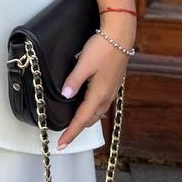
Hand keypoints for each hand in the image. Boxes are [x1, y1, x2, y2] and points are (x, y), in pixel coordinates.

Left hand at [56, 25, 132, 148]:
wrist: (121, 36)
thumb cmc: (102, 48)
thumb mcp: (84, 63)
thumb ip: (74, 81)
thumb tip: (65, 96)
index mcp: (98, 94)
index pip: (81, 119)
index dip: (71, 133)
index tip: (61, 145)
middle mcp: (107, 97)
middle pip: (90, 119)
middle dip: (77, 129)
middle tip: (64, 136)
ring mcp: (112, 91)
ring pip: (97, 113)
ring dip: (85, 120)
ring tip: (73, 125)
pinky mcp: (113, 85)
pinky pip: (101, 104)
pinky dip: (92, 111)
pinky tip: (87, 106)